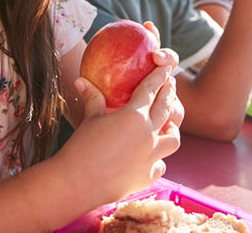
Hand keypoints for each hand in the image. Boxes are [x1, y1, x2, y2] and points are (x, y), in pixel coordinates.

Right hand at [56, 48, 182, 206]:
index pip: (151, 90)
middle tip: (170, 84)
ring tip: (169, 123)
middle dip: (169, 94)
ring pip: (173, 139)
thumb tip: (81, 80)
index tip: (165, 67)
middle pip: (166, 109)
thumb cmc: (81, 146)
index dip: (159, 76)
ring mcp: (151, 157)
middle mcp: (148, 135)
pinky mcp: (148, 176)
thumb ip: (93, 97)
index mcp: (134, 116)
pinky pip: (160, 163)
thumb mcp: (90, 118)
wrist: (78, 183)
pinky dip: (157, 157)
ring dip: (172, 128)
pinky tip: (151, 155)